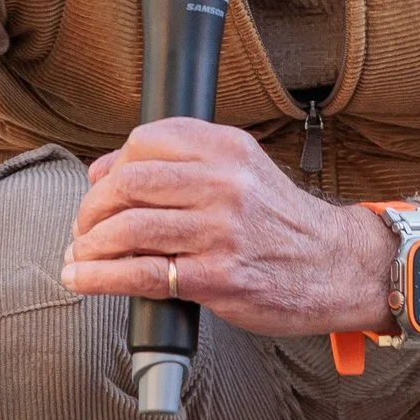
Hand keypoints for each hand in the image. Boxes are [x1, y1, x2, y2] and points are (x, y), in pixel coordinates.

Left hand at [62, 120, 393, 338]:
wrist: (340, 266)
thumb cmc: (282, 223)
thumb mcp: (242, 171)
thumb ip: (184, 164)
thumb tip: (104, 171)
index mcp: (227, 149)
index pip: (146, 140)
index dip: (110, 166)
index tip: (98, 189)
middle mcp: (224, 183)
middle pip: (129, 183)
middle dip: (92, 208)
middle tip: (83, 227)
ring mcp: (221, 231)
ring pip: (128, 228)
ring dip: (89, 245)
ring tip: (79, 255)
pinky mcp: (218, 277)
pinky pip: (141, 273)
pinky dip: (99, 277)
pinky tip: (82, 279)